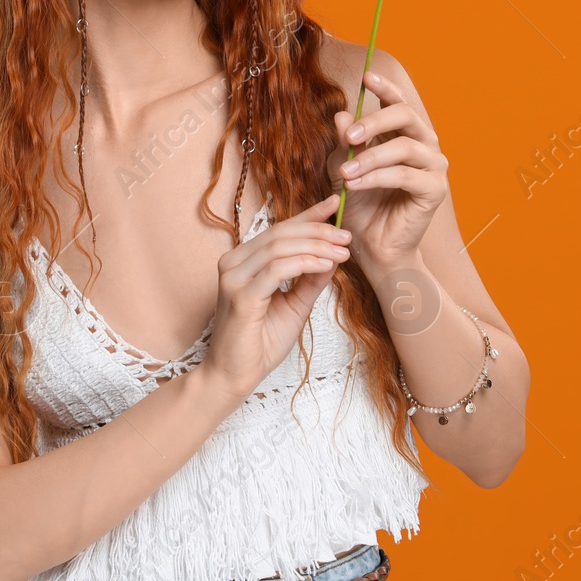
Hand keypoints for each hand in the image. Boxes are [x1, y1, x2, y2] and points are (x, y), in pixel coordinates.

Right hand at [196, 194, 352, 402]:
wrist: (234, 376)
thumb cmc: (259, 343)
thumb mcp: (294, 305)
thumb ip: (310, 280)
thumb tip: (334, 255)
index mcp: (243, 261)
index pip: (279, 230)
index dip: (308, 215)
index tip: (335, 204)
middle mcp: (233, 262)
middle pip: (281, 233)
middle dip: (318, 231)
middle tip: (347, 235)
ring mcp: (233, 278)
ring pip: (279, 247)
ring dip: (317, 246)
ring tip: (343, 251)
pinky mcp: (241, 296)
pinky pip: (277, 269)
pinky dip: (305, 263)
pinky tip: (326, 266)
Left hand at [328, 69, 449, 273]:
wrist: (372, 246)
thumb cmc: (360, 206)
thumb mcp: (343, 169)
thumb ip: (345, 144)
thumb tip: (341, 114)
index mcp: (403, 134)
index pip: (398, 103)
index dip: (385, 88)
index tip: (366, 77)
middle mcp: (424, 145)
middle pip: (406, 116)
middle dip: (375, 122)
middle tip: (349, 136)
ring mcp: (433, 166)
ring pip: (404, 146)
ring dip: (371, 157)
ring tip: (346, 174)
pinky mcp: (434, 190)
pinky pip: (406, 175)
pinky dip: (378, 177)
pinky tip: (356, 185)